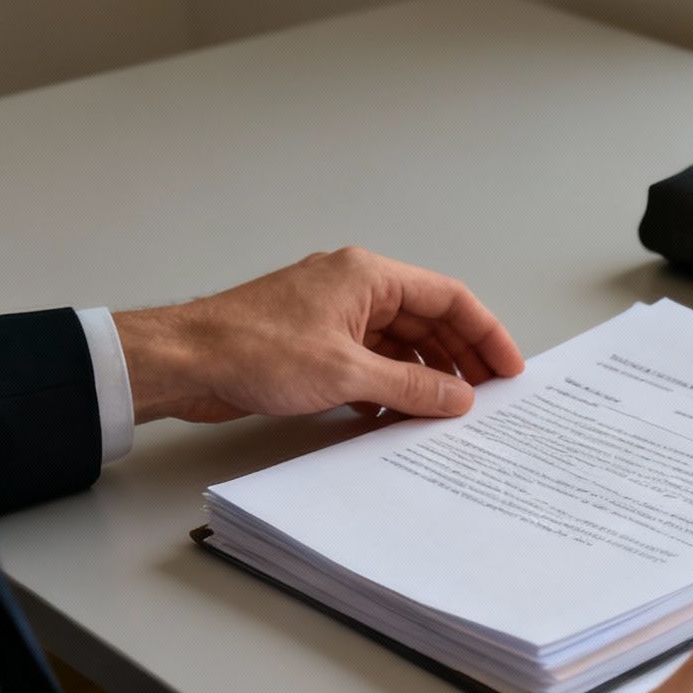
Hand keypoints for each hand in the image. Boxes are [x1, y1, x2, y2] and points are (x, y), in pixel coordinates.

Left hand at [113, 247, 525, 422]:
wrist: (184, 361)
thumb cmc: (253, 349)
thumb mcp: (347, 374)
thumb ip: (411, 389)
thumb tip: (459, 399)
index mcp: (369, 276)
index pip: (449, 298)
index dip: (486, 334)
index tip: (509, 369)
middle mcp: (356, 288)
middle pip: (428, 322)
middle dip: (459, 360)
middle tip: (486, 398)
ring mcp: (334, 316)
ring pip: (400, 346)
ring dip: (423, 379)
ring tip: (446, 414)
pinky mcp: (315, 344)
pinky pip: (370, 362)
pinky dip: (389, 388)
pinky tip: (397, 417)